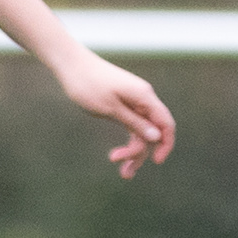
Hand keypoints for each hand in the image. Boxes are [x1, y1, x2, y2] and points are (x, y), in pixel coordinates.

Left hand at [54, 52, 177, 177]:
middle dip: (141, 153)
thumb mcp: (110, 108)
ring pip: (141, 131)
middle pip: (152, 131)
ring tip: (122, 171)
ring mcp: (133, 102)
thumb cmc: (88, 84)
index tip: (157, 162)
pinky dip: (126, 140)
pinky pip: (131, 125)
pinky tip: (117, 154)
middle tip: (124, 173)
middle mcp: (142, 99)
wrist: (71, 64)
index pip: (166, 123)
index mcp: (144, 97)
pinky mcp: (122, 104)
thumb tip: (157, 137)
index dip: (166, 144)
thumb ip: (134, 123)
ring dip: (133, 151)